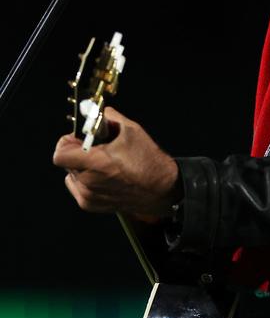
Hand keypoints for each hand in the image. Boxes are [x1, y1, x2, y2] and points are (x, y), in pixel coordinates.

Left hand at [52, 106, 180, 217]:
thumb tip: (102, 113)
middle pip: (67, 163)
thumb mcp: (133, 130)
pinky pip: (78, 189)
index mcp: (95, 162)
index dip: (66, 143)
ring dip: (81, 167)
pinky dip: (84, 180)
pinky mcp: (92, 205)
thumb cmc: (150, 162)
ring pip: (72, 175)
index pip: (60, 154)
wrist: (162, 189)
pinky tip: (102, 176)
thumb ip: (111, 118)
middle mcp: (88, 181)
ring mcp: (89, 195)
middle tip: (95, 148)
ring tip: (102, 163)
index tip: (78, 139)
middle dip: (78, 152)